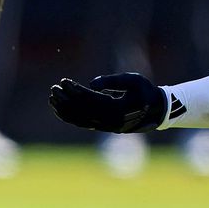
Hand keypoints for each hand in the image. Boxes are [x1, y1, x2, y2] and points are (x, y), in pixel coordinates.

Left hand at [49, 72, 166, 132]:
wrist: (156, 110)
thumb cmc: (145, 91)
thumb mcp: (133, 80)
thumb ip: (113, 81)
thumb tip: (91, 84)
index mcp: (118, 109)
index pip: (91, 100)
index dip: (75, 91)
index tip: (63, 81)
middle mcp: (110, 121)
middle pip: (82, 111)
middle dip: (66, 99)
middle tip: (53, 88)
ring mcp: (106, 126)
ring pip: (80, 119)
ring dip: (64, 109)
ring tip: (52, 98)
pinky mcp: (103, 127)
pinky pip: (83, 123)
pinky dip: (69, 117)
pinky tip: (58, 109)